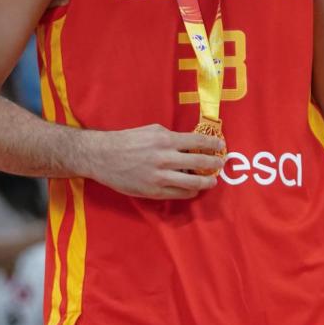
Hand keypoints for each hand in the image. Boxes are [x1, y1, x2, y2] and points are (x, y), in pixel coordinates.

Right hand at [79, 124, 224, 199]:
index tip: (220, 146)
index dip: (213, 144)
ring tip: (212, 181)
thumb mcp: (150, 130)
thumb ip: (170, 137)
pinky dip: (190, 192)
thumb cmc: (126, 141)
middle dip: (215, 164)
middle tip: (220, 164)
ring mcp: (160, 177)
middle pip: (200, 162)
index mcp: (165, 140)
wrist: (103, 157)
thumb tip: (189, 144)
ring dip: (206, 182)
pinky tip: (193, 189)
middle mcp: (165, 158)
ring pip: (193, 182)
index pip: (197, 141)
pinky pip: (179, 194)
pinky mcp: (153, 191)